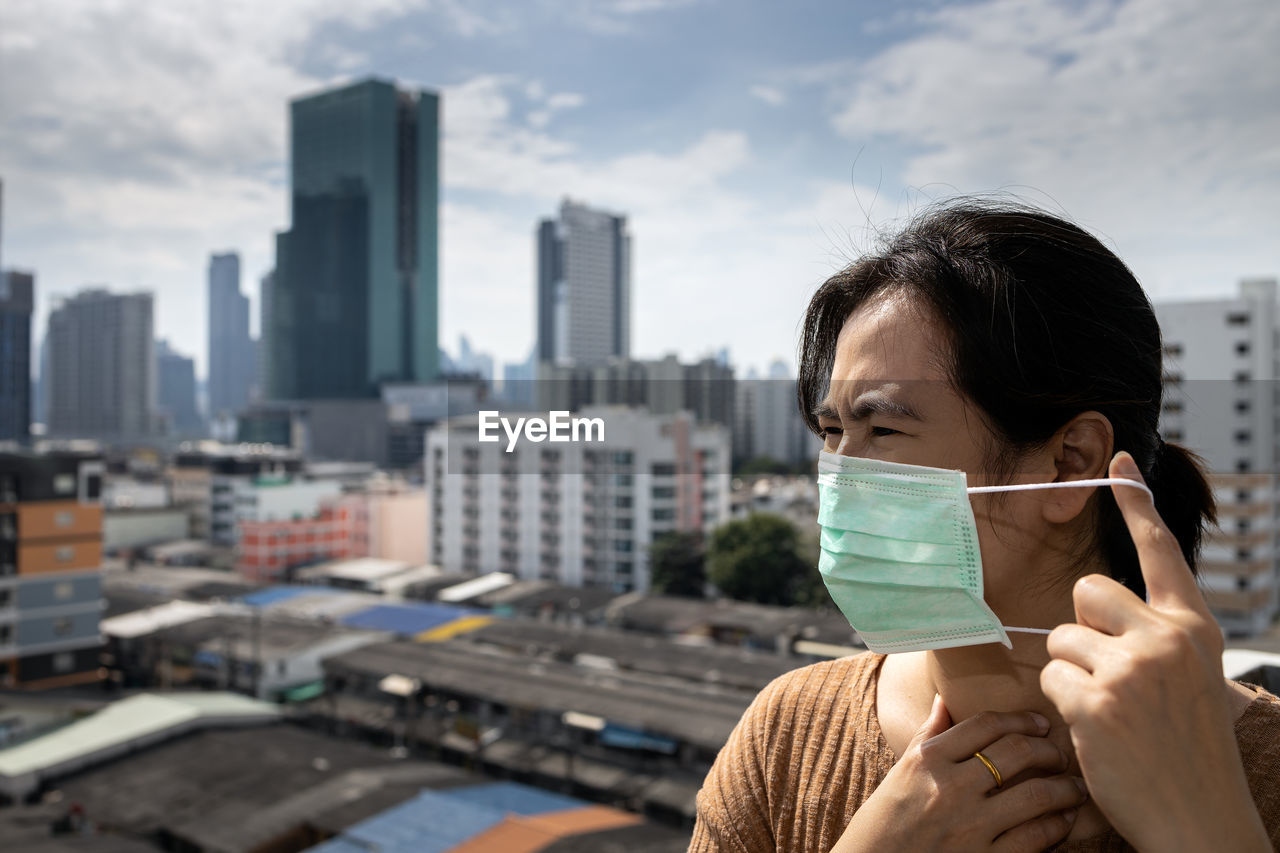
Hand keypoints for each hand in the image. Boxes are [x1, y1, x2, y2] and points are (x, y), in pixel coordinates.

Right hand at [830, 695, 1086, 852]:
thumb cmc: (884, 823)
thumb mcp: (901, 774)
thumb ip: (928, 736)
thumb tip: (944, 700)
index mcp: (926, 760)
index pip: (985, 724)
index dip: (1020, 719)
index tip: (1039, 723)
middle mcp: (949, 787)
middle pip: (1016, 752)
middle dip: (1049, 749)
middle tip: (1061, 753)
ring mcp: (969, 826)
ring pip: (1035, 795)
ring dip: (1064, 789)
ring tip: (1074, 788)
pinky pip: (1035, 838)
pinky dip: (1056, 827)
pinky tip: (1062, 822)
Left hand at [1040, 451, 1269, 851]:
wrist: (1200, 817)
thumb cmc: (1188, 750)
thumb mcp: (1190, 678)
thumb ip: (1155, 635)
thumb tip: (1094, 602)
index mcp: (1193, 628)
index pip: (1160, 552)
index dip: (1136, 502)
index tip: (1116, 459)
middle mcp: (1166, 637)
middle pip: (1086, 591)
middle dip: (1083, 626)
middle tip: (1109, 673)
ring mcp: (1131, 667)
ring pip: (1059, 638)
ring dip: (1070, 674)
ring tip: (1110, 712)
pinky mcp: (1096, 700)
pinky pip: (1048, 677)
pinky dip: (1061, 704)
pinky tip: (1096, 731)